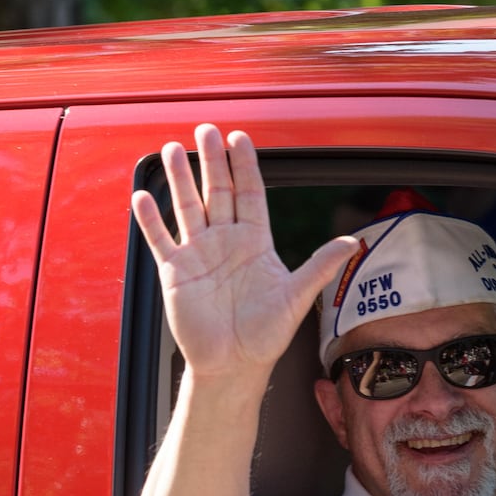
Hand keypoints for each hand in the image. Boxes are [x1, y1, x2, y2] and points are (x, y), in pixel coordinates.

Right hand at [131, 125, 356, 377]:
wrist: (233, 366)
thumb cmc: (266, 336)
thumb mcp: (296, 298)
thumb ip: (320, 267)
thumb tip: (353, 243)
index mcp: (255, 242)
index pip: (250, 193)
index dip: (245, 166)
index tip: (240, 138)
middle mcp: (226, 241)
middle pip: (217, 191)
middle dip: (211, 160)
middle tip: (205, 129)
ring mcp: (199, 254)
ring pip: (187, 207)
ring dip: (179, 179)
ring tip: (171, 149)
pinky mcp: (176, 272)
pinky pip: (160, 239)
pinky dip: (150, 219)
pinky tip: (142, 196)